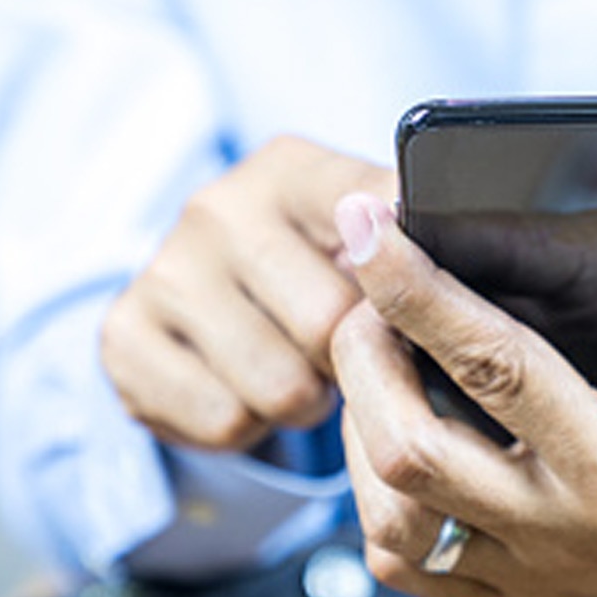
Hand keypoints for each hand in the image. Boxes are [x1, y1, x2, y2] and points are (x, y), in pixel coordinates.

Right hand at [101, 137, 388, 449]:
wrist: (210, 310)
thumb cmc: (319, 274)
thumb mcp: (368, 240)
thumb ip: (414, 238)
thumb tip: (474, 251)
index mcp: (292, 170)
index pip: (372, 216)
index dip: (404, 275)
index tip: (417, 301)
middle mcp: (218, 207)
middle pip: (330, 324)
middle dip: (352, 358)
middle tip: (342, 348)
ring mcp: (164, 271)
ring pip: (281, 387)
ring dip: (304, 400)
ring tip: (298, 368)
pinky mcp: (122, 338)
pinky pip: (226, 422)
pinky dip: (248, 426)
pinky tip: (245, 388)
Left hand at [330, 146, 596, 596]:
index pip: (495, 365)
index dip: (418, 287)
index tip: (367, 222)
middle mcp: (566, 536)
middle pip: (410, 450)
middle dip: (363, 356)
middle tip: (366, 291)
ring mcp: (533, 581)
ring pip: (391, 521)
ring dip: (361, 429)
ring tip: (378, 361)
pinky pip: (407, 568)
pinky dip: (377, 499)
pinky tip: (398, 437)